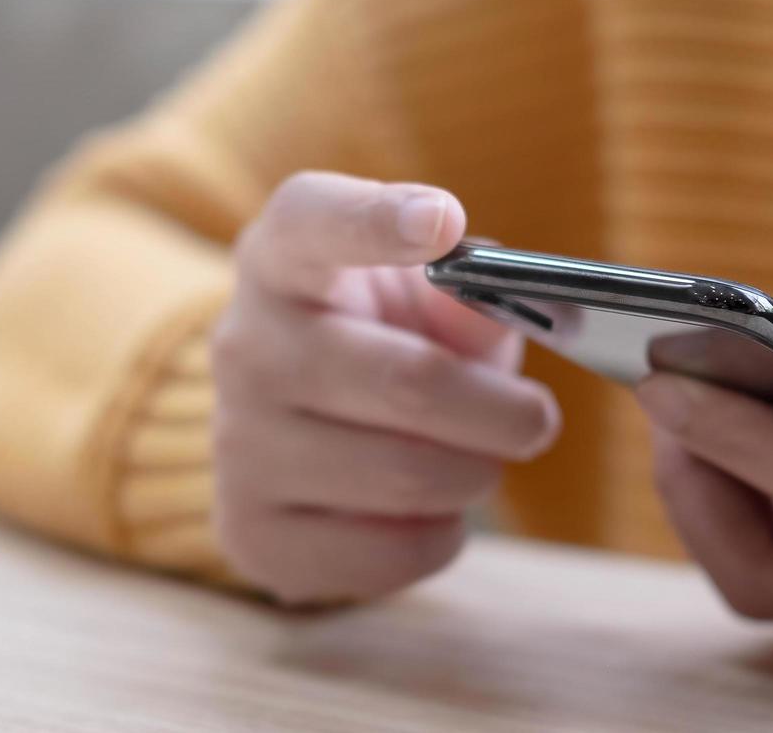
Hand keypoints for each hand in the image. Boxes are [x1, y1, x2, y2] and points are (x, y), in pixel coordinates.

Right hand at [211, 172, 558, 602]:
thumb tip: (490, 305)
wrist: (298, 425)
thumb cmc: (382, 338)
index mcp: (283, 258)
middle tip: (536, 419)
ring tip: (473, 459)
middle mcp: (244, 345)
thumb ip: (468, 291)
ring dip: (474, 473)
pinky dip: (439, 535)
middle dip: (503, 411)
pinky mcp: (250, 533)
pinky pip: (393, 553)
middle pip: (410, 381)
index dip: (377, 220)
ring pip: (410, 476)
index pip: (312, 221)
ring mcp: (237, 444)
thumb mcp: (426, 295)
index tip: (443, 219)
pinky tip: (423, 510)